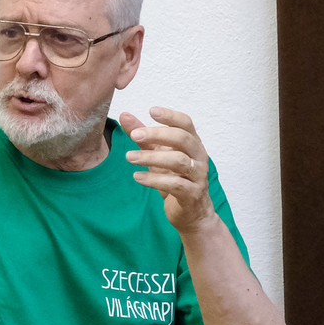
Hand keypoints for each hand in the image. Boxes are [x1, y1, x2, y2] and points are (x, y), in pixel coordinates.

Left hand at [121, 106, 215, 231]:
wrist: (191, 213)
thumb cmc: (175, 179)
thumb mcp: (157, 155)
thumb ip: (143, 136)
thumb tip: (124, 115)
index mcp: (193, 143)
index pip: (186, 123)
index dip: (170, 116)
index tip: (151, 110)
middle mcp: (199, 157)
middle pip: (182, 139)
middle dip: (157, 135)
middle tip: (134, 136)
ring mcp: (198, 176)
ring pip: (178, 161)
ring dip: (151, 158)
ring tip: (129, 158)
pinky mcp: (192, 194)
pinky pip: (175, 184)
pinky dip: (154, 180)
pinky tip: (137, 177)